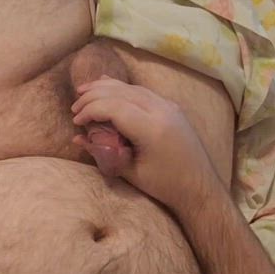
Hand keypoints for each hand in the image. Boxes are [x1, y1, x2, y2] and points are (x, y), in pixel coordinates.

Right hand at [71, 75, 211, 207]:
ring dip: (106, 88)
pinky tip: (108, 86)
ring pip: (132, 88)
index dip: (91, 110)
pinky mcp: (172, 108)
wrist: (200, 187)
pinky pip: (143, 91)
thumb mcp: (130, 172)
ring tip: (84, 91)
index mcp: (152, 128)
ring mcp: (169, 106)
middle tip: (75, 108)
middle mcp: (162, 110)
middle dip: (94, 96)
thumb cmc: (165, 186)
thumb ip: (104, 153)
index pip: (114, 107)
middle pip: (121, 92)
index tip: (76, 122)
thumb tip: (77, 139)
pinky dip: (123, 89)